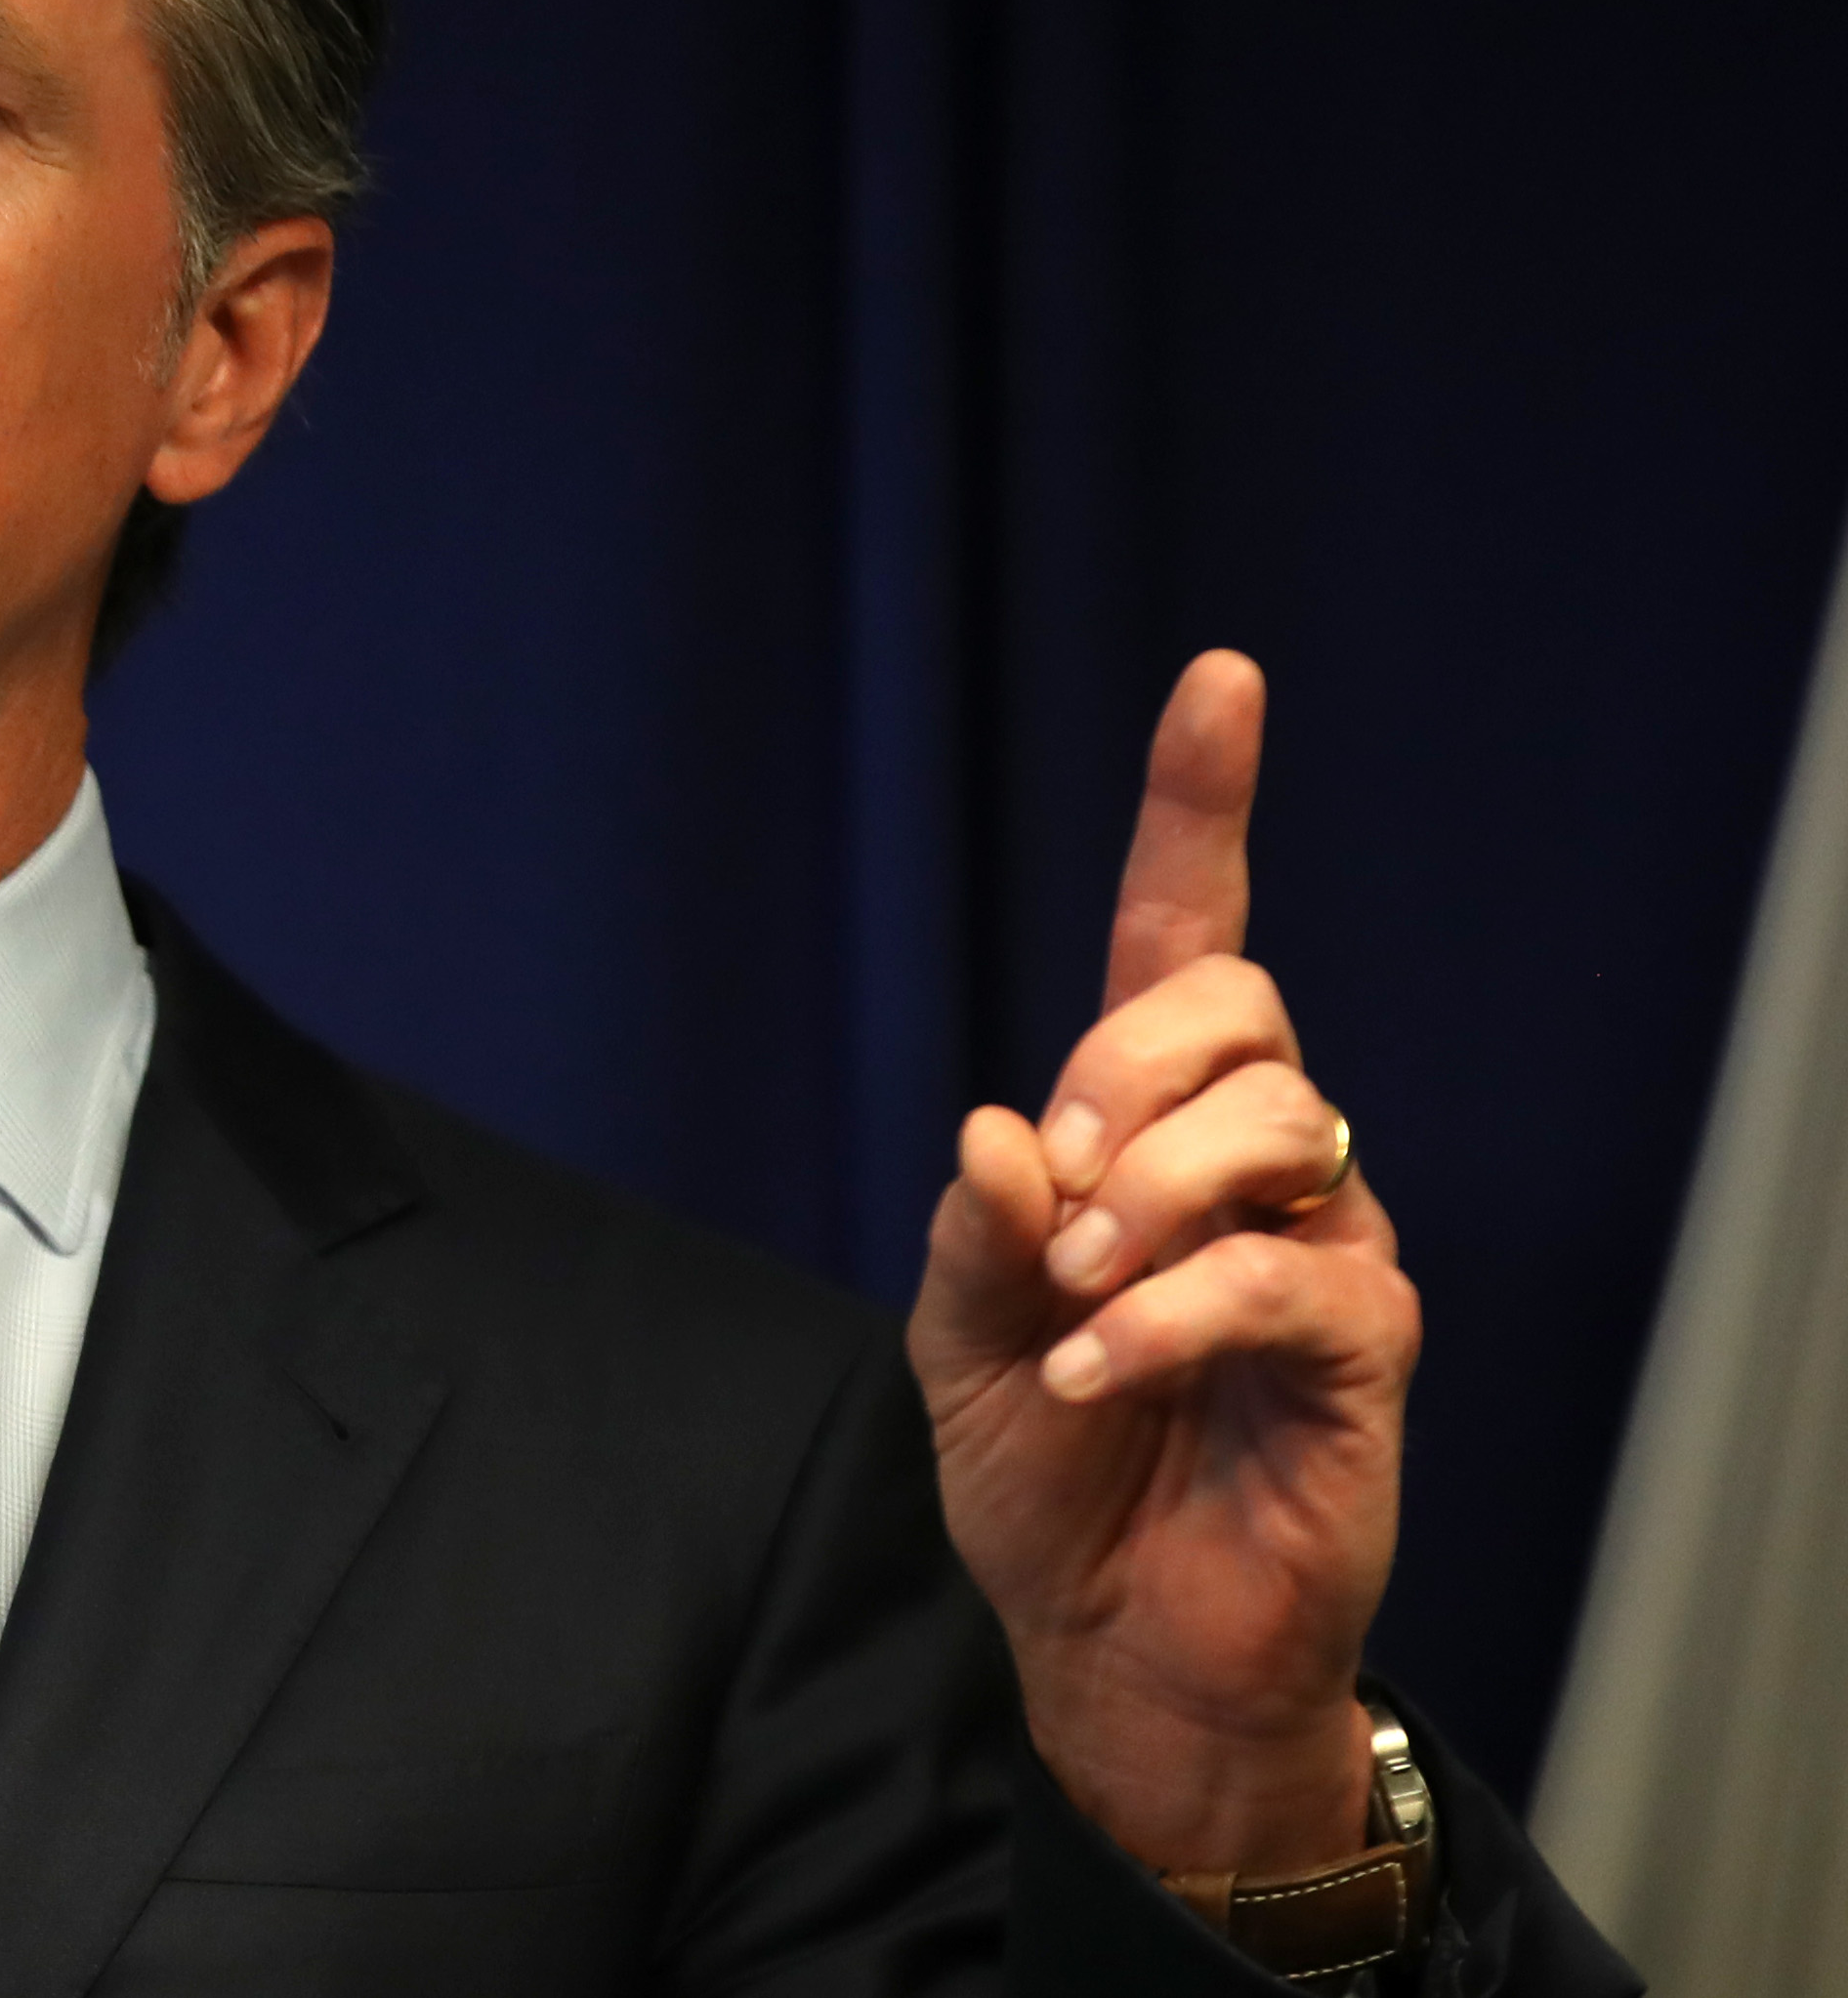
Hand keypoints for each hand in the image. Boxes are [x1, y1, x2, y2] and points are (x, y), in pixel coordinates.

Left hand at [905, 651, 1421, 1876]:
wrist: (1113, 1641)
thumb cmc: (1049, 1469)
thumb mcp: (958, 1338)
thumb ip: (973, 1228)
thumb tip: (998, 1124)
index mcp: (1153, 1128)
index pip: (1184, 936)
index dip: (1199, 808)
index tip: (1219, 681)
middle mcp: (1263, 1161)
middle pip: (1234, 1006)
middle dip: (1129, 1063)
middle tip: (1055, 1189)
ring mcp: (1328, 1245)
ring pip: (1279, 1122)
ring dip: (1147, 1192)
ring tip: (1072, 1291)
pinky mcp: (1364, 1350)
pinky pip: (1291, 1277)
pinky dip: (1172, 1311)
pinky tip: (1096, 1362)